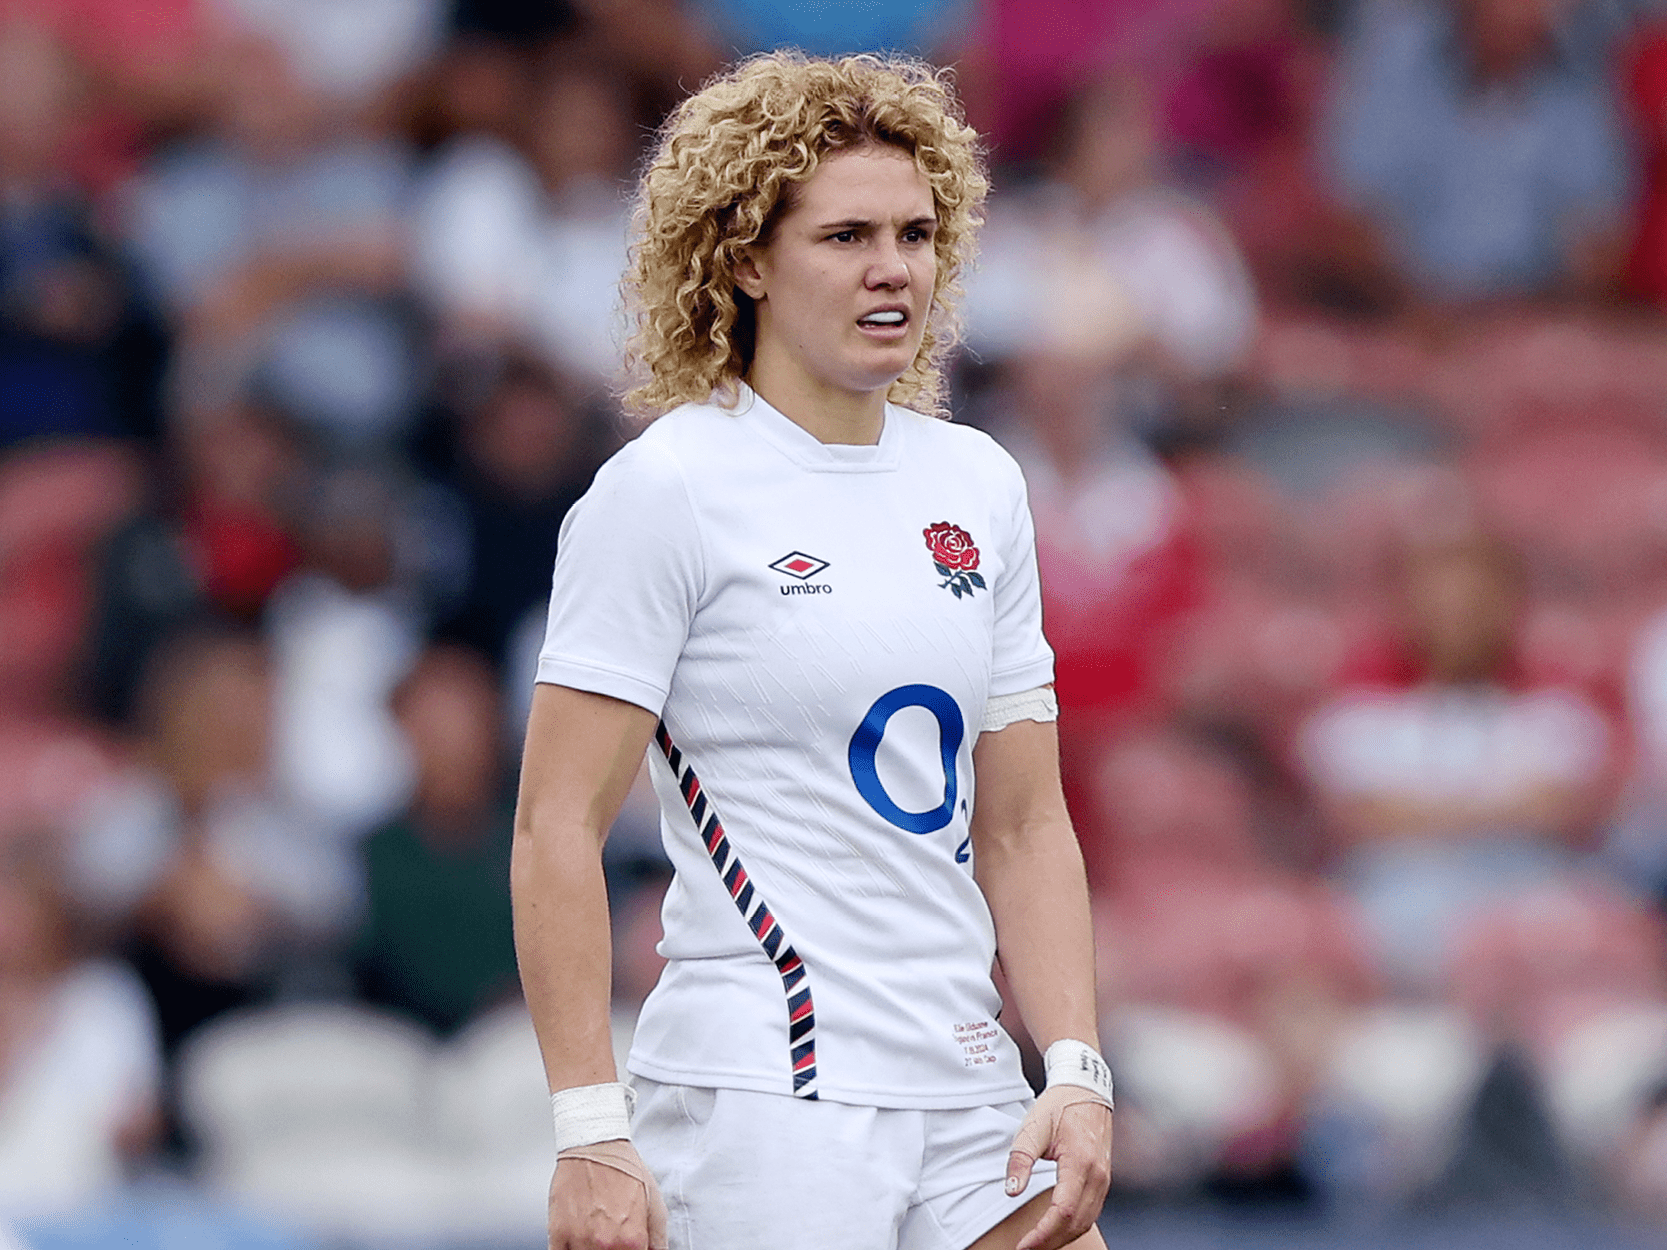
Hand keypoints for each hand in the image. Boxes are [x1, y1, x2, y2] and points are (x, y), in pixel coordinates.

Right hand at [548, 1140, 668, 1249]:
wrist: (595, 1145)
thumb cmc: (624, 1169)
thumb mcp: (655, 1204)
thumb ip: (658, 1240)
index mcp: (632, 1240)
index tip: (629, 1248)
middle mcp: (605, 1244)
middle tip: (611, 1240)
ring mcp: (579, 1240)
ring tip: (596, 1236)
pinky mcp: (558, 1235)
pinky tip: (579, 1242)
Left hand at [1004, 1087, 1112, 1249]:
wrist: (1085, 1088)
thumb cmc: (1058, 1106)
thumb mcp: (1032, 1127)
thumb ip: (1020, 1160)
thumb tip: (1011, 1190)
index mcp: (1080, 1163)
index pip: (1062, 1212)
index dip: (1043, 1234)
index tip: (1023, 1245)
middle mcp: (1098, 1175)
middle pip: (1076, 1223)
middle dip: (1051, 1242)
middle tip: (1026, 1249)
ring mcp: (1104, 1178)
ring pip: (1086, 1221)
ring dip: (1063, 1237)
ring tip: (1038, 1244)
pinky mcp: (1104, 1178)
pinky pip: (1091, 1211)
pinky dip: (1073, 1225)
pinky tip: (1056, 1229)